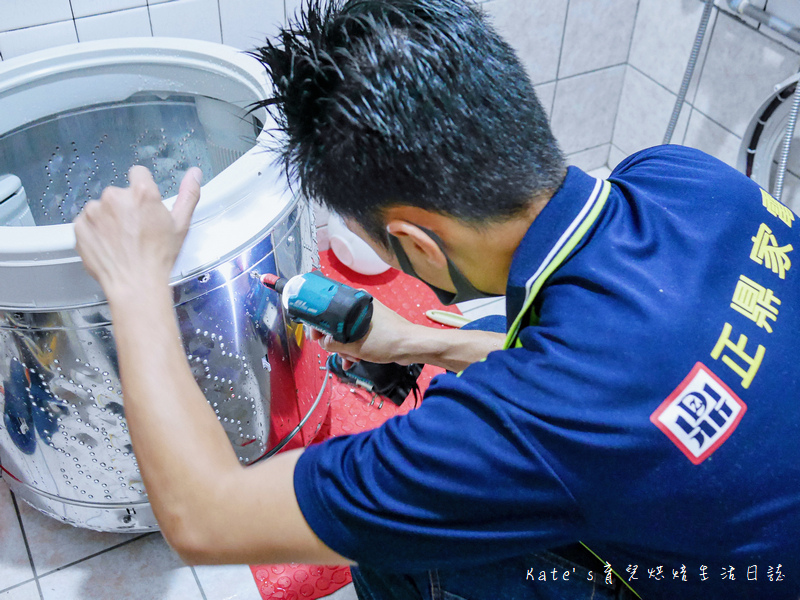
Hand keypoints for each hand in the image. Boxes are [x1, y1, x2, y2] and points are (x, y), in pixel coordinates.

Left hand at [74, 166, 201, 299]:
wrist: (135, 284)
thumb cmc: (159, 257)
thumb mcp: (181, 225)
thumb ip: (188, 194)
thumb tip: (194, 173)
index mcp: (141, 193)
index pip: (138, 173)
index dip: (142, 190)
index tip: (143, 205)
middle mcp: (115, 197)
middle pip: (119, 194)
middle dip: (125, 208)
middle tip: (134, 231)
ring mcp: (93, 211)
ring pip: (101, 208)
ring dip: (108, 219)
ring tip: (120, 241)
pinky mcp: (79, 226)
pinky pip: (86, 223)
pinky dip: (94, 232)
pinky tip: (108, 246)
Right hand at [308, 297, 420, 367]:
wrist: (411, 346)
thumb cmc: (388, 340)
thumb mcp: (354, 345)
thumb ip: (333, 343)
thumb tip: (323, 343)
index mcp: (354, 301)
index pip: (327, 307)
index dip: (318, 323)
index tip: (315, 336)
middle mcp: (360, 305)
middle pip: (336, 323)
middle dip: (335, 341)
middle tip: (336, 352)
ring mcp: (368, 316)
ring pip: (346, 332)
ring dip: (346, 348)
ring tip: (352, 358)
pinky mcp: (374, 327)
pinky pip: (358, 336)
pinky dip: (354, 348)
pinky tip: (354, 361)